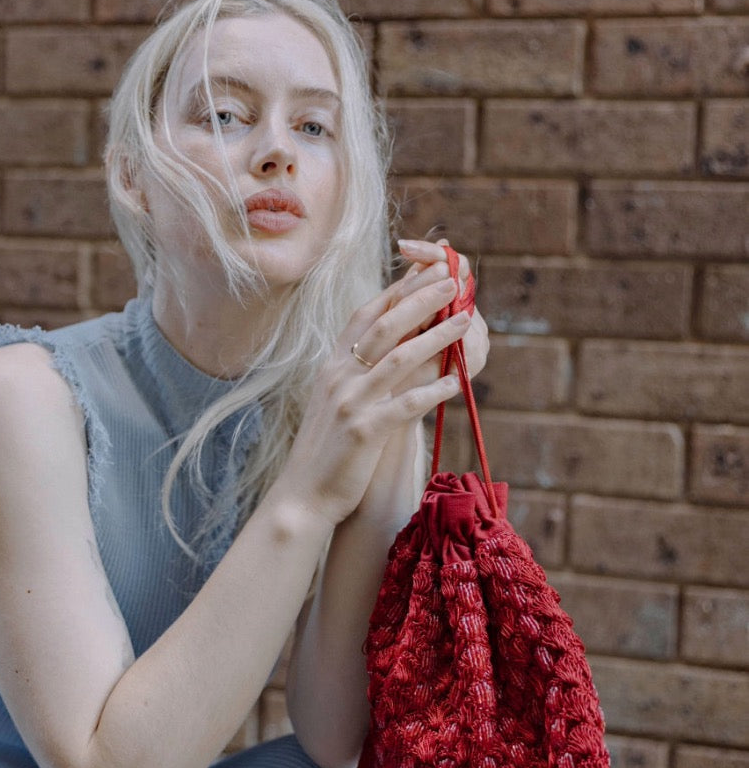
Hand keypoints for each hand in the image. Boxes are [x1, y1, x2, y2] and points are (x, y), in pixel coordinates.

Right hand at [278, 240, 474, 526]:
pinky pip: (406, 404)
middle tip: (451, 281)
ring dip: (435, 337)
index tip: (424, 270)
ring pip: (399, 359)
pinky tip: (458, 383)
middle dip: (420, 299)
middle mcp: (339, 377)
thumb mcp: (335, 403)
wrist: (302, 496)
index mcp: (332, 367)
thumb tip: (387, 352)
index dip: (397, 290)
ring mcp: (350, 403)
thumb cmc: (326, 452)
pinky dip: (434, 391)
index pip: (365, 316)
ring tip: (464, 322)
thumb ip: (355, 375)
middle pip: (384, 326)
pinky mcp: (363, 431)